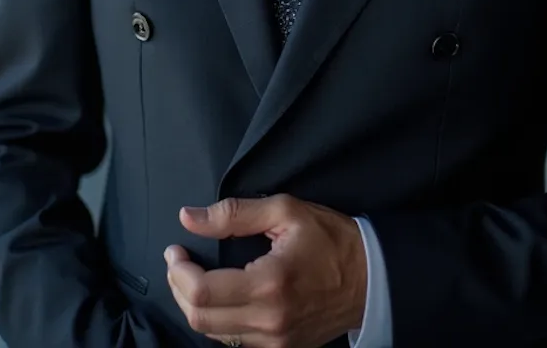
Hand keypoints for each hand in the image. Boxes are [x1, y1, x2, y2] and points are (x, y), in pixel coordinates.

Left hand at [164, 194, 366, 347]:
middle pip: (200, 318)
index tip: (175, 249)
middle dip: (179, 288)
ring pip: (213, 334)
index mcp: (269, 284)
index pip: (203, 292)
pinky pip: (233, 341)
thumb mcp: (285, 211)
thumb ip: (233, 214)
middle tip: (178, 261)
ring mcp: (274, 342)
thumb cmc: (331, 239)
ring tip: (193, 276)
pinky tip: (219, 295)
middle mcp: (269, 322)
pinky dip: (217, 319)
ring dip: (194, 305)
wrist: (371, 279)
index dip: (178, 271)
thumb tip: (189, 218)